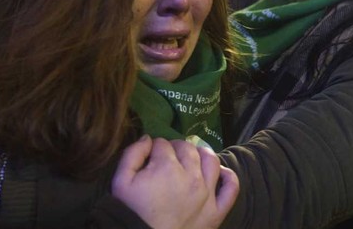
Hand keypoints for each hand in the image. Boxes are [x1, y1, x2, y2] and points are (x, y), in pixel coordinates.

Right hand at [112, 136, 238, 228]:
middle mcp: (191, 176)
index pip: (163, 144)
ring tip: (192, 158)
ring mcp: (206, 194)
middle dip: (175, 148)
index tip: (149, 157)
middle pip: (187, 148)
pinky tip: (219, 173)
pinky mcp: (216, 212)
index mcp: (167, 167)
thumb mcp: (121, 182)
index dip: (154, 148)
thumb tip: (147, 138)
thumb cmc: (131, 213)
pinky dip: (228, 177)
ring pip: (211, 161)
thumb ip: (132, 154)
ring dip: (201, 154)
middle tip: (166, 158)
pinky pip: (231, 189)